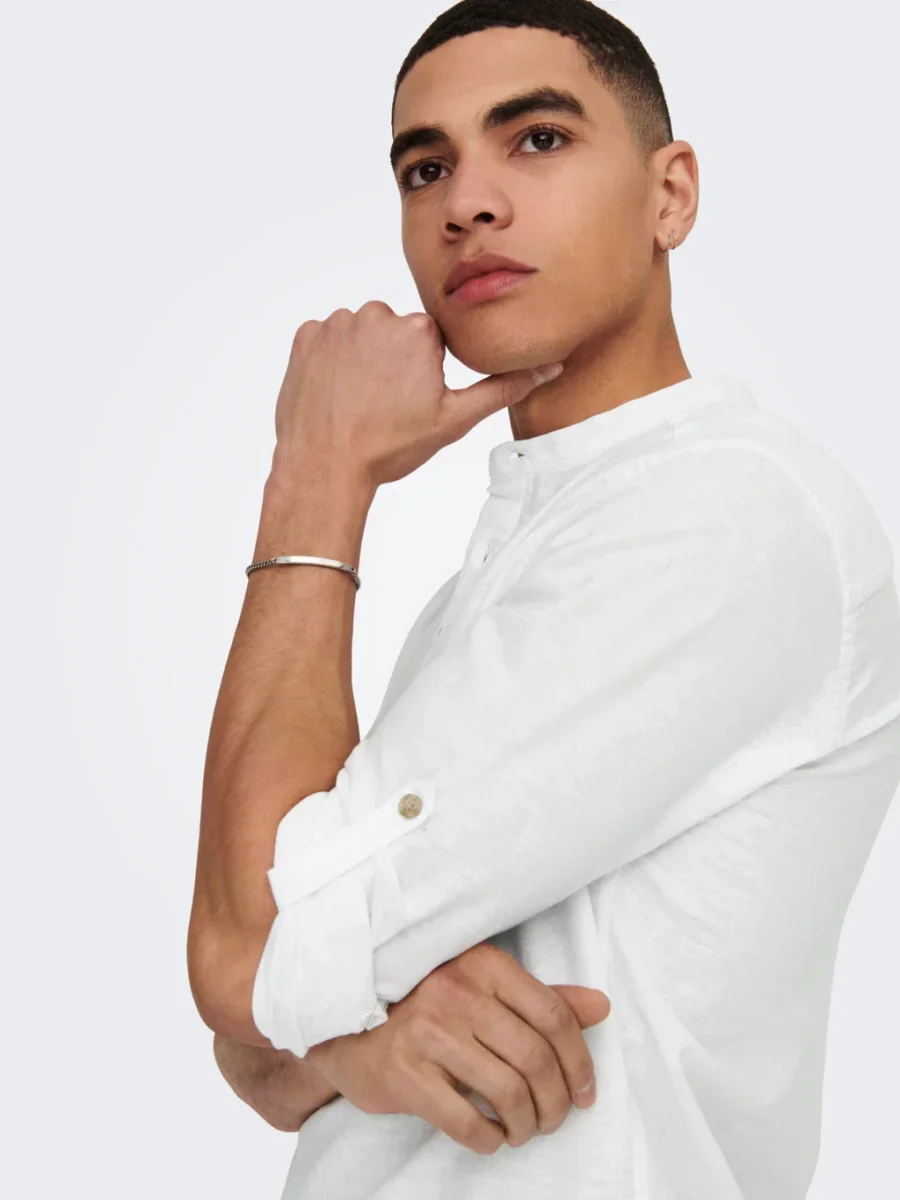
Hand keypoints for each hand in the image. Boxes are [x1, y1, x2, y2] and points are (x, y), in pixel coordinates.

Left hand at [271, 302, 563, 488]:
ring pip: (361, 335)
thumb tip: (550, 368)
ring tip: (358, 402)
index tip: (411, 400)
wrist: (325, 467)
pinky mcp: (307, 335)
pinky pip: (327, 340)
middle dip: (393, 361)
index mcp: (419, 330)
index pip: (431, 340)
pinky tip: (335, 394)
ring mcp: (338, 324)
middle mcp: (378, 315)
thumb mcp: (453, 420)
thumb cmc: (389, 447)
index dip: (424, 373)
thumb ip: (502, 388)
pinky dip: (331, 362)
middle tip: (385, 405)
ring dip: (362, 360)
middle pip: (395, 332)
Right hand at [303, 942, 609, 1155]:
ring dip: (526, 1124)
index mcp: (482, 964)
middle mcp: (456, 991)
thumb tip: (601, 1007)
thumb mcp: (483, 990)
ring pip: (507, 1091)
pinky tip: (491, 1137)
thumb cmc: (425, 1009)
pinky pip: (466, 1120)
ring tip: (523, 1130)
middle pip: (534, 1057)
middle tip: (554, 1119)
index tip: (584, 1091)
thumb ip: (541, 999)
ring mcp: (427, 1032)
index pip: (552, 1014)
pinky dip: (490, 1139)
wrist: (347, 1028)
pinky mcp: (404, 1073)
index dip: (579, 1061)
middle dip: (556, 1101)